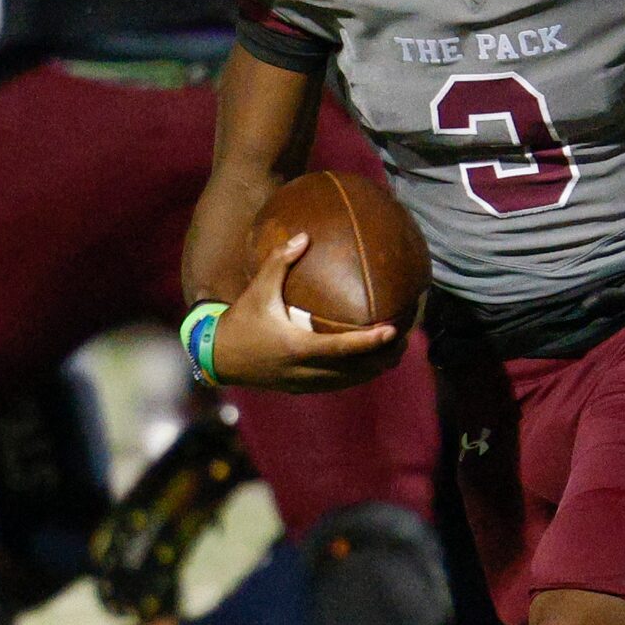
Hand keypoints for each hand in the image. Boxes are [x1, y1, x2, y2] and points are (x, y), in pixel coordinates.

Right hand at [209, 234, 401, 392]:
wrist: (218, 358)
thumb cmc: (241, 321)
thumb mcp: (258, 290)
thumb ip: (279, 262)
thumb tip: (304, 237)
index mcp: (297, 347)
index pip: (342, 348)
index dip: (370, 342)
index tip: (393, 330)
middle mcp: (304, 370)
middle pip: (355, 371)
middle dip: (384, 358)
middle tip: (406, 339)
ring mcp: (305, 383)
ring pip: (350, 381)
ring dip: (375, 368)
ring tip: (396, 350)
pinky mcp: (303, 388)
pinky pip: (339, 384)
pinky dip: (358, 374)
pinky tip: (372, 361)